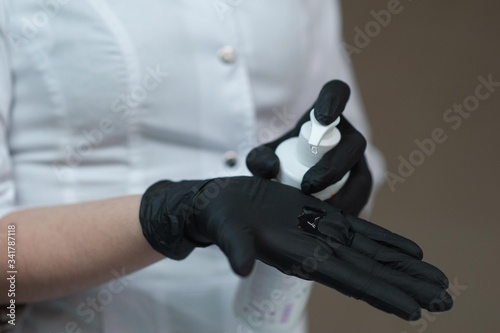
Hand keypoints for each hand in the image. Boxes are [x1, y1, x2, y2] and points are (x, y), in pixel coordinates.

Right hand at [139, 176, 451, 319]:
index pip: (348, 280)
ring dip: (405, 267)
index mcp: (300, 257)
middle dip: (407, 285)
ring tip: (437, 279)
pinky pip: (361, 231)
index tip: (415, 310)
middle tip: (446, 299)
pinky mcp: (322, 219)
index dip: (381, 293)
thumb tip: (242, 266)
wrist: (220, 205)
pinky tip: (409, 249)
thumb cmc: (220, 218)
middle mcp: (318, 252)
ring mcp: (322, 236)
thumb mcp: (225, 230)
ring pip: (372, 254)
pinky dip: (387, 241)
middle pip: (371, 272)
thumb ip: (235, 247)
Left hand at [246, 80, 371, 214]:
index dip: (334, 101)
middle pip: (354, 144)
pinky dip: (345, 211)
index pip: (336, 94)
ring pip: (362, 175)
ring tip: (316, 210)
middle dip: (333, 167)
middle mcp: (346, 135)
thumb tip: (271, 169)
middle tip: (307, 186)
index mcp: (323, 116)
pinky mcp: (362, 185)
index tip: (320, 118)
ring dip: (342, 195)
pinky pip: (362, 198)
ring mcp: (358, 161)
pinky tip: (327, 221)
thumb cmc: (280, 160)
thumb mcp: (265, 157)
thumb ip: (259, 158)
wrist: (291, 183)